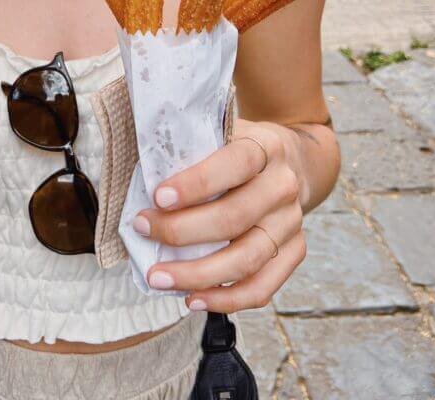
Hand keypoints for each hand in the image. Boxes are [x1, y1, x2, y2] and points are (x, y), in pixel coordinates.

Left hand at [132, 120, 305, 312]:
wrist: (290, 162)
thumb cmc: (237, 150)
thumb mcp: (220, 133)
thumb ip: (191, 149)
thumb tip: (140, 176)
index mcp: (266, 148)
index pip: (234, 164)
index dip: (196, 184)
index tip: (158, 198)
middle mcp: (283, 186)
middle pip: (234, 217)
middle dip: (182, 230)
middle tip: (143, 231)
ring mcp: (291, 223)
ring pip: (247, 259)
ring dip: (198, 274)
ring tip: (158, 278)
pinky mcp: (294, 252)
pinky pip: (262, 287)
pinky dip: (226, 299)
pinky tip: (192, 298)